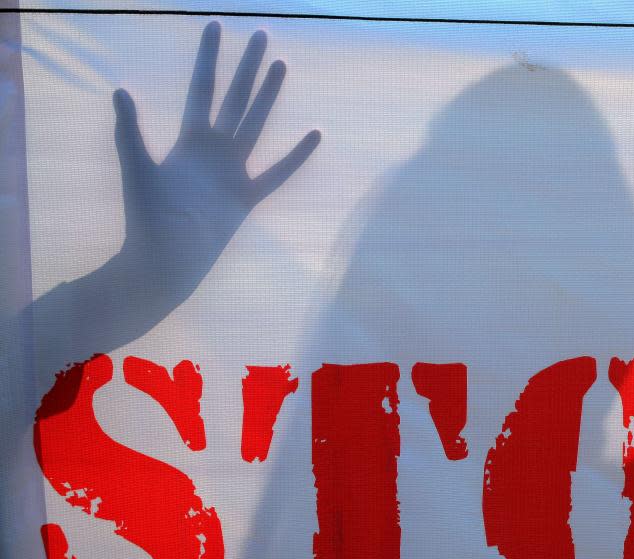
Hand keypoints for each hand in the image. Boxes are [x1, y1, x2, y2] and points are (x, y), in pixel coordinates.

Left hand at [112, 21, 319, 297]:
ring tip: (281, 65)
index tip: (216, 25)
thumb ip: (129, 130)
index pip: (202, 88)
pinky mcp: (246, 197)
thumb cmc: (147, 217)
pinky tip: (315, 133)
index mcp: (189, 140)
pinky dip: (295, 156)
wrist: (165, 259)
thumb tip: (119, 89)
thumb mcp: (137, 168)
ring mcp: (233, 171)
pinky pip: (277, 173)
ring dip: (268, 96)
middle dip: (246, 66)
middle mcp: (214, 149)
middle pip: (235, 98)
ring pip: (256, 124)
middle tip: (261, 34)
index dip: (208, 57)